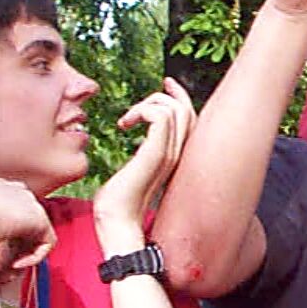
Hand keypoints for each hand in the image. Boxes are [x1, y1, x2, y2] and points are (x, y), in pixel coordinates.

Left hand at [93, 77, 194, 247]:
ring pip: (174, 110)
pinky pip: (160, 117)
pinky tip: (126, 125)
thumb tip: (136, 144)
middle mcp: (177, 154)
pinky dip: (143, 110)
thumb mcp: (134, 171)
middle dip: (165, 95)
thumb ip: (143, 156)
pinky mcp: (155, 155)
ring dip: (148, 104)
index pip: (189, 119)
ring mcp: (168, 154)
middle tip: (137, 107)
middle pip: (186, 111)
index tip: (166, 83)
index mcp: (175, 157)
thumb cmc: (118, 204)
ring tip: (127, 121)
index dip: (180, 96)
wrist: (117, 224)